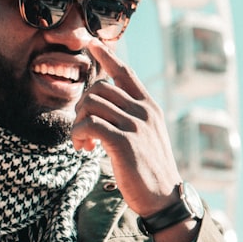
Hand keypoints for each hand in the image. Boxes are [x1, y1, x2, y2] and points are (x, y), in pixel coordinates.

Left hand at [72, 40, 183, 215]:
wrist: (164, 198)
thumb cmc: (151, 170)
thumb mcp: (148, 137)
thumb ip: (132, 118)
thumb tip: (103, 108)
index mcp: (150, 107)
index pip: (125, 73)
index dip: (107, 55)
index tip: (92, 43)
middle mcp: (144, 112)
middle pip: (99, 88)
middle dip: (82, 107)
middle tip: (83, 131)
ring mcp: (135, 126)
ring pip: (91, 105)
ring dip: (78, 124)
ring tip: (83, 143)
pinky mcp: (124, 143)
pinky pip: (90, 125)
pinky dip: (78, 136)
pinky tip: (83, 149)